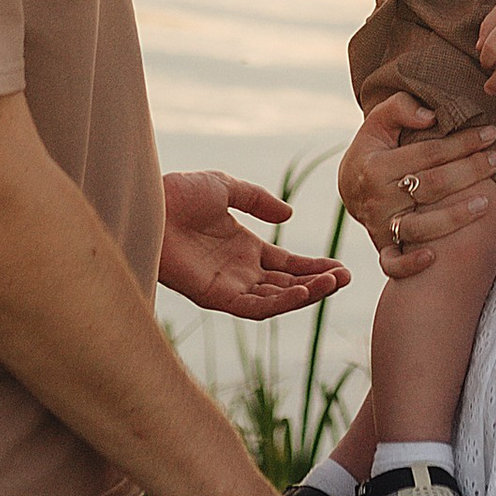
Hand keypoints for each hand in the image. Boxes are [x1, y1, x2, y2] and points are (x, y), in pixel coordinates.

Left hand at [158, 172, 347, 319]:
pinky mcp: (216, 296)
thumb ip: (258, 200)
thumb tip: (288, 216)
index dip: (313, 266)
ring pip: (276, 299)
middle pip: (287, 284)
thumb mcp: (226, 188)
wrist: (149, 204)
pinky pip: (254, 307)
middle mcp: (239, 271)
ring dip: (306, 294)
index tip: (340, 267)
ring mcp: (228, 285)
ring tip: (333, 284)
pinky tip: (303, 292)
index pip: (286, 264)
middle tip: (346, 277)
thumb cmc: (178, 193)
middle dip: (318, 283)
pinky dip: (280, 302)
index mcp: (243, 248)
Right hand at [339, 97, 495, 280]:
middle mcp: (378, 198)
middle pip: (432, 186)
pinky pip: (392, 264)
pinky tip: (434, 257)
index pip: (428, 153)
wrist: (350, 187)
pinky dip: (410, 264)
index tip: (490, 134)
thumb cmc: (375, 149)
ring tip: (487, 203)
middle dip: (470, 171)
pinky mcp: (382, 248)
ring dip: (455, 217)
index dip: (462, 142)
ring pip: (420, 227)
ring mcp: (380, 226)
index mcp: (376, 165)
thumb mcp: (378, 122)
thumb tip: (431, 116)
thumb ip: (399, 108)